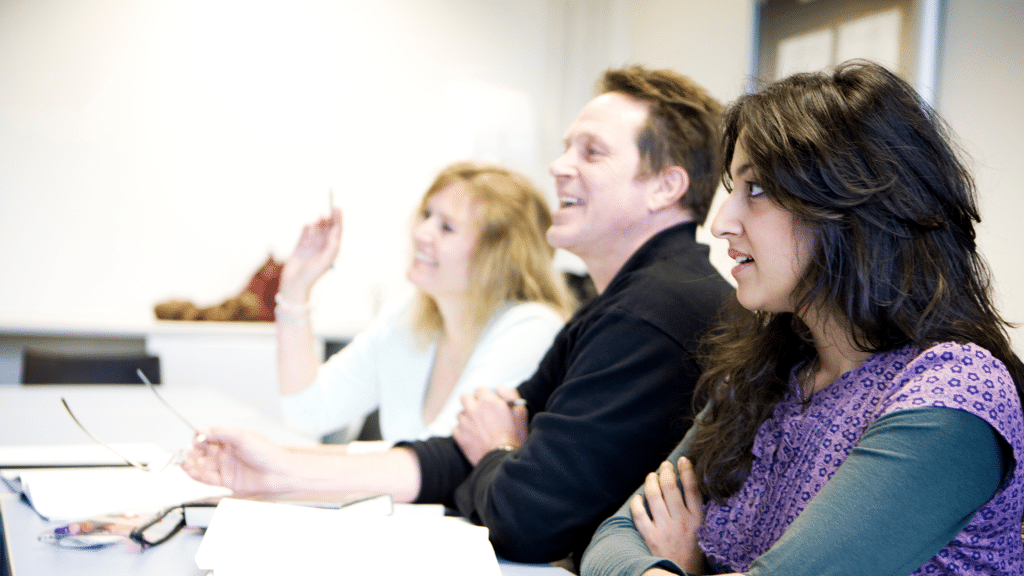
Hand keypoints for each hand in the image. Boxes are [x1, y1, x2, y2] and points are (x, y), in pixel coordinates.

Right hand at [181, 426, 299, 493]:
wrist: (279, 472)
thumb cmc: (267, 452)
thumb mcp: (242, 437)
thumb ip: (221, 433)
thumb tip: (202, 429)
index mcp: (230, 439)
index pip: (207, 436)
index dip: (199, 437)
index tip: (196, 439)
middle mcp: (226, 452)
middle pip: (202, 452)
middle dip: (192, 452)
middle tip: (186, 453)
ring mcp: (226, 466)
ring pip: (203, 465)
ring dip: (192, 464)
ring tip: (185, 463)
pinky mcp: (227, 480)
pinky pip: (208, 478)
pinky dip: (198, 475)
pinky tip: (191, 472)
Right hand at [278, 207, 342, 300]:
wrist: (294, 283)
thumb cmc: (311, 274)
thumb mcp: (324, 260)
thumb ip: (331, 246)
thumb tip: (336, 231)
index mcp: (332, 250)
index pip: (337, 231)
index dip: (338, 219)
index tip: (337, 207)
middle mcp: (323, 246)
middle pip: (328, 227)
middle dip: (328, 219)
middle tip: (326, 213)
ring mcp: (312, 245)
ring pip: (317, 227)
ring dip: (318, 222)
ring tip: (317, 220)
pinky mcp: (301, 245)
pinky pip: (305, 231)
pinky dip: (307, 226)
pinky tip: (308, 225)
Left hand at [452, 386, 527, 464]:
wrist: (503, 459)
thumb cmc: (514, 435)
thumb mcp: (520, 411)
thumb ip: (510, 394)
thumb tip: (498, 387)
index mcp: (488, 401)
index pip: (480, 389)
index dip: (485, 396)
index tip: (488, 403)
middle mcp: (474, 409)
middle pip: (465, 397)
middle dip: (471, 402)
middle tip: (479, 411)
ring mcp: (465, 422)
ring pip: (460, 413)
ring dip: (467, 417)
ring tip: (477, 426)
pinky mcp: (459, 435)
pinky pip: (456, 428)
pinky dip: (462, 431)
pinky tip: (471, 435)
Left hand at [631, 457, 705, 573]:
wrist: (683, 575)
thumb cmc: (695, 553)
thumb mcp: (705, 531)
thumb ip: (699, 512)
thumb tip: (693, 487)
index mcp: (698, 519)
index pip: (692, 488)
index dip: (686, 470)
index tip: (682, 460)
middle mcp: (681, 521)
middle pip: (670, 488)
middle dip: (666, 472)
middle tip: (664, 465)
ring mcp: (665, 529)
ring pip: (654, 497)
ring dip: (651, 481)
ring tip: (651, 475)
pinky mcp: (651, 537)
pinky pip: (639, 515)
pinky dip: (636, 503)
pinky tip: (637, 497)